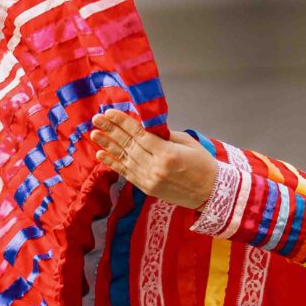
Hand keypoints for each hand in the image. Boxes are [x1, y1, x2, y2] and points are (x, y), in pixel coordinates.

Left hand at [89, 110, 218, 210]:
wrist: (210, 193)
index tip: (110, 112)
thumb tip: (145, 126)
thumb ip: (164, 135)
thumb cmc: (203, 164)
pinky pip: (126, 174)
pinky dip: (113, 164)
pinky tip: (101, 155)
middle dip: (111, 131)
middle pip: (128, 145)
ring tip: (94, 134)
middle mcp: (155, 167)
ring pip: (124, 159)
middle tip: (97, 119)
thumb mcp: (187, 143)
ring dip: (108, 146)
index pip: (139, 135)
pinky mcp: (146, 188)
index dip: (123, 123)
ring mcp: (149, 180)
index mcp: (167, 153)